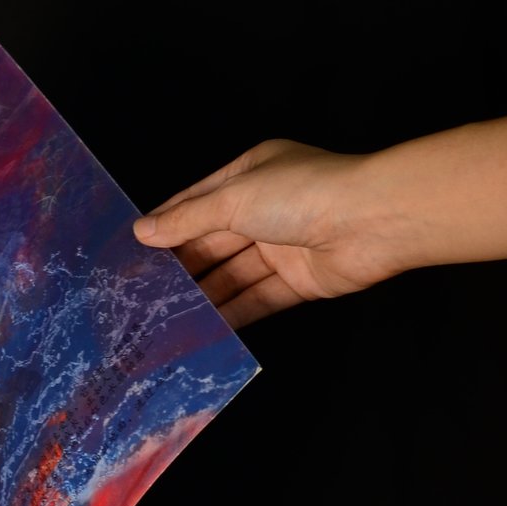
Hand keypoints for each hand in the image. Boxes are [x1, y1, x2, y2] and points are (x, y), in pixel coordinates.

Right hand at [130, 141, 406, 328]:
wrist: (374, 221)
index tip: (132, 251)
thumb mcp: (233, 199)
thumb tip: (143, 231)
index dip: (166, 224)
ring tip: (162, 316)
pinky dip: (232, 313)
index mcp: (250, 175)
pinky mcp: (299, 281)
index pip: (197, 202)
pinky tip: (202, 329)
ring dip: (202, 294)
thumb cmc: (302, 193)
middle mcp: (266, 209)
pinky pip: (258, 299)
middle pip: (213, 241)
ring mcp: (283, 247)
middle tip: (139, 292)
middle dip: (180, 265)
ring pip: (233, 273)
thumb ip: (187, 219)